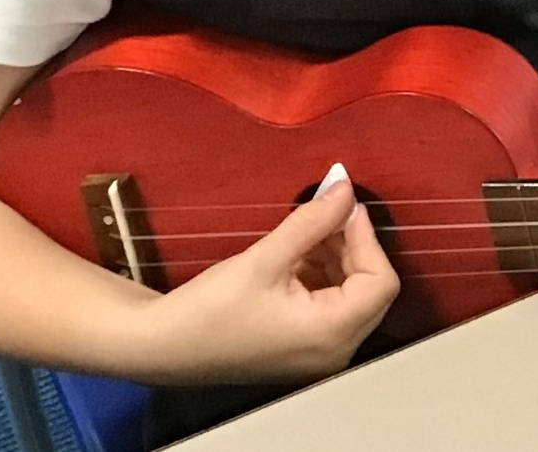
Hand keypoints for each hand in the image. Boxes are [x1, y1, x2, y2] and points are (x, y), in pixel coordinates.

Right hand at [137, 173, 397, 383]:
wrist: (157, 347)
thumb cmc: (207, 310)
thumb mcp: (265, 258)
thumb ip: (313, 221)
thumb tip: (346, 186)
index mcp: (331, 336)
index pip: (380, 281)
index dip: (366, 237)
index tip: (343, 204)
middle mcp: (333, 351)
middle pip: (369, 287)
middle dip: (351, 243)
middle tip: (327, 208)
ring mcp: (317, 352)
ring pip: (349, 292)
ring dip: (335, 254)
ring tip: (308, 226)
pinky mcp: (300, 345)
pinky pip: (328, 302)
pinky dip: (320, 272)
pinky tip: (298, 250)